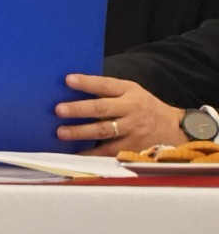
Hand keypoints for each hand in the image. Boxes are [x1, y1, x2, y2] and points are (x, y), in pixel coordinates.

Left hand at [54, 73, 185, 154]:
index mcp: (129, 92)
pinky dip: (90, 153)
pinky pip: (108, 151)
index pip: (105, 85)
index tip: (68, 80)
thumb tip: (72, 88)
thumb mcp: (132, 92)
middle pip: (102, 108)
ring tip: (61, 132)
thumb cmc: (144, 107)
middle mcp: (131, 109)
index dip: (87, 82)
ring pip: (104, 131)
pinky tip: (75, 153)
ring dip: (80, 132)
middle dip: (79, 109)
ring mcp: (132, 130)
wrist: (174, 129)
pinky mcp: (132, 147)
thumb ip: (109, 91)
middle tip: (59, 109)